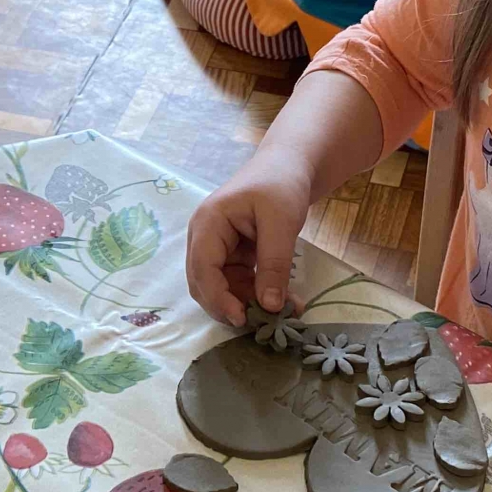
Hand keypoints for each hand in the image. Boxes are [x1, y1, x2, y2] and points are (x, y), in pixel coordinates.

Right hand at [185, 152, 312, 326]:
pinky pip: (236, 283)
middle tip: (260, 324)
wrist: (288, 167)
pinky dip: (255, 295)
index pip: (203, 268)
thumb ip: (274, 263)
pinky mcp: (231, 256)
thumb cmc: (281, 184)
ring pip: (221, 288)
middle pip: (204, 283)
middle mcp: (204, 237)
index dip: (218, 297)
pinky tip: (282, 302)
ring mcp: (217, 248)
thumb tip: (269, 306)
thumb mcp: (281, 222)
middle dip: (229, 306)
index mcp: (208, 223)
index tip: (241, 318)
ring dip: (246, 303)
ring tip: (282, 312)